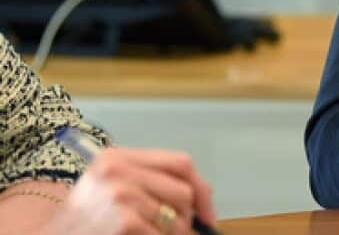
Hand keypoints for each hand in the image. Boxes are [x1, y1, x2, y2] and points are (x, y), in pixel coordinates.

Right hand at [42, 147, 215, 234]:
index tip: (207, 213)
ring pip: (176, 218)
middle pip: (183, 191)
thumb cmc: (86, 220)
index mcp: (117, 156)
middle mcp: (117, 169)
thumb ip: (153, 183)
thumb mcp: (114, 188)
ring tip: (149, 234)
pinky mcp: (123, 219)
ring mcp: (119, 194)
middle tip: (177, 231)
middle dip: (186, 217)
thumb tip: (203, 200)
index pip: (181, 162)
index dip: (201, 189)